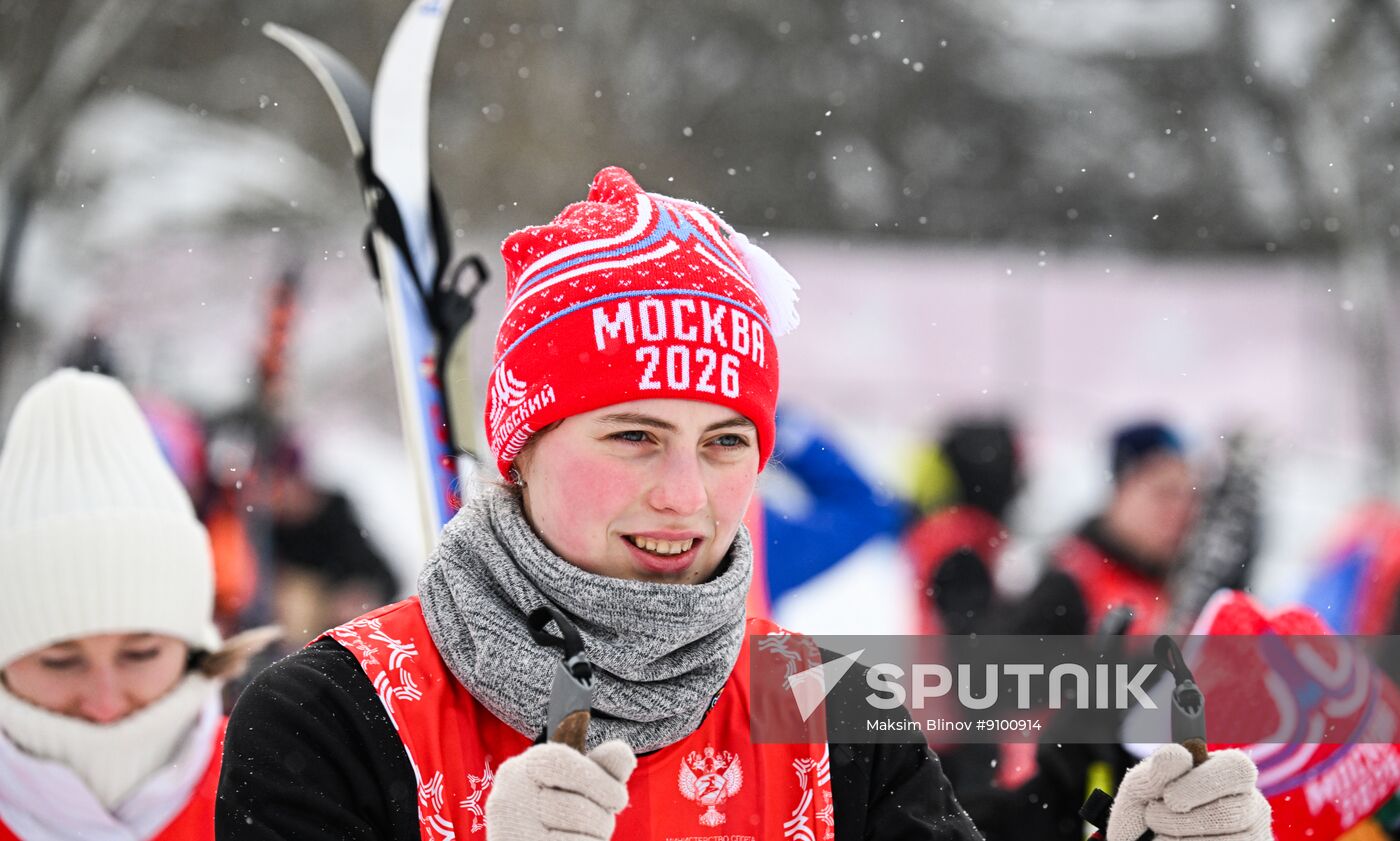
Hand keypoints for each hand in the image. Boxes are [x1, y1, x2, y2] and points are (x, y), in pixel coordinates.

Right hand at [486, 740, 635, 840]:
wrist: (526, 838)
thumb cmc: (557, 816)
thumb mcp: (576, 785)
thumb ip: (601, 767)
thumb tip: (623, 752)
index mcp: (519, 771)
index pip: (559, 761)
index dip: (598, 779)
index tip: (619, 798)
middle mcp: (507, 800)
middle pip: (575, 807)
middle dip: (602, 819)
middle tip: (601, 825)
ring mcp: (510, 832)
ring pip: (576, 837)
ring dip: (595, 838)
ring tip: (586, 836)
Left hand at [1108, 744, 1270, 840]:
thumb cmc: (1146, 814)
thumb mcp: (1141, 790)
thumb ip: (1154, 773)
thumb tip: (1178, 754)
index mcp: (1229, 775)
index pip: (1236, 769)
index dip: (1202, 783)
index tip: (1169, 797)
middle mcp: (1251, 806)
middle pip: (1231, 813)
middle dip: (1183, 819)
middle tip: (1153, 817)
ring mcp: (1254, 835)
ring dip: (1183, 840)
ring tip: (1159, 835)